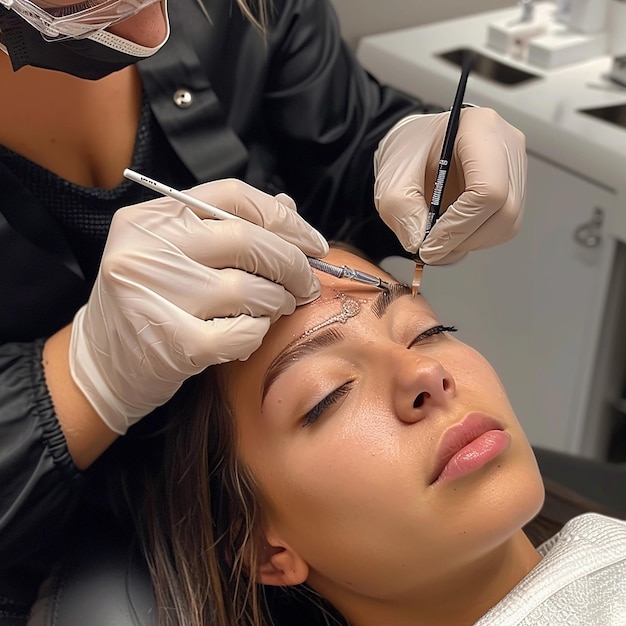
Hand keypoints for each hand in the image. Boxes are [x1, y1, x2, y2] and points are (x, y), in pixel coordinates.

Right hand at [69, 179, 328, 434]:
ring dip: (277, 301)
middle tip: (308, 283)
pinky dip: (257, 334)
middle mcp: (147, 249)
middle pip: (248, 241)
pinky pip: (244, 332)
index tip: (312, 243)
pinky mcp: (174, 344)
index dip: (283, 217)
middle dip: (293, 264)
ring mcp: (157, 296)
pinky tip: (248, 333)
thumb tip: (288, 205)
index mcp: (151, 218)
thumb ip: (227, 226)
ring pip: (250, 289)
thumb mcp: (175, 253)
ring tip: (275, 308)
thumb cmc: (149, 302)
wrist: (103, 364)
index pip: (232, 197)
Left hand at [374, 107, 525, 263]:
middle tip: (431, 250)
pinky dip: (475, 238)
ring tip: (437, 239)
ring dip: (468, 242)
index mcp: (479, 128)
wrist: (416, 148)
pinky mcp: (512, 189)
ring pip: (507, 224)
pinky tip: (452, 231)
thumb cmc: (409, 151)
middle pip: (504, 211)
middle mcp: (506, 146)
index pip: (488, 188)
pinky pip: (503, 227)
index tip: (431, 243)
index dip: (459, 225)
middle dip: (464, 239)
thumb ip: (401, 210)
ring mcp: (514, 167)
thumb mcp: (391, 177)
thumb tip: (419, 242)